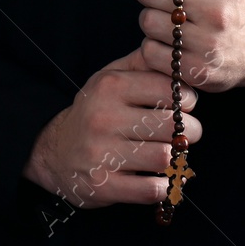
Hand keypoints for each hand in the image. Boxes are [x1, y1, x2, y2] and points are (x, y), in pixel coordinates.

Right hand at [22, 44, 202, 208]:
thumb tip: (175, 56)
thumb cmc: (95, 112)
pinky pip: (151, 190)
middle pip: (171, 125)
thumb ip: (143, 64)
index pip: (168, 89)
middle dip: (190, 131)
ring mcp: (101, 154)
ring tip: (172, 155)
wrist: (54, 152)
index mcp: (110, 86)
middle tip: (187, 134)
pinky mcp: (103, 186)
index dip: (187, 99)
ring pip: (164, 158)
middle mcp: (104, 118)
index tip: (186, 106)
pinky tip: (158, 178)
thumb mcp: (110, 78)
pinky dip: (163, 186)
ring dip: (176, 160)